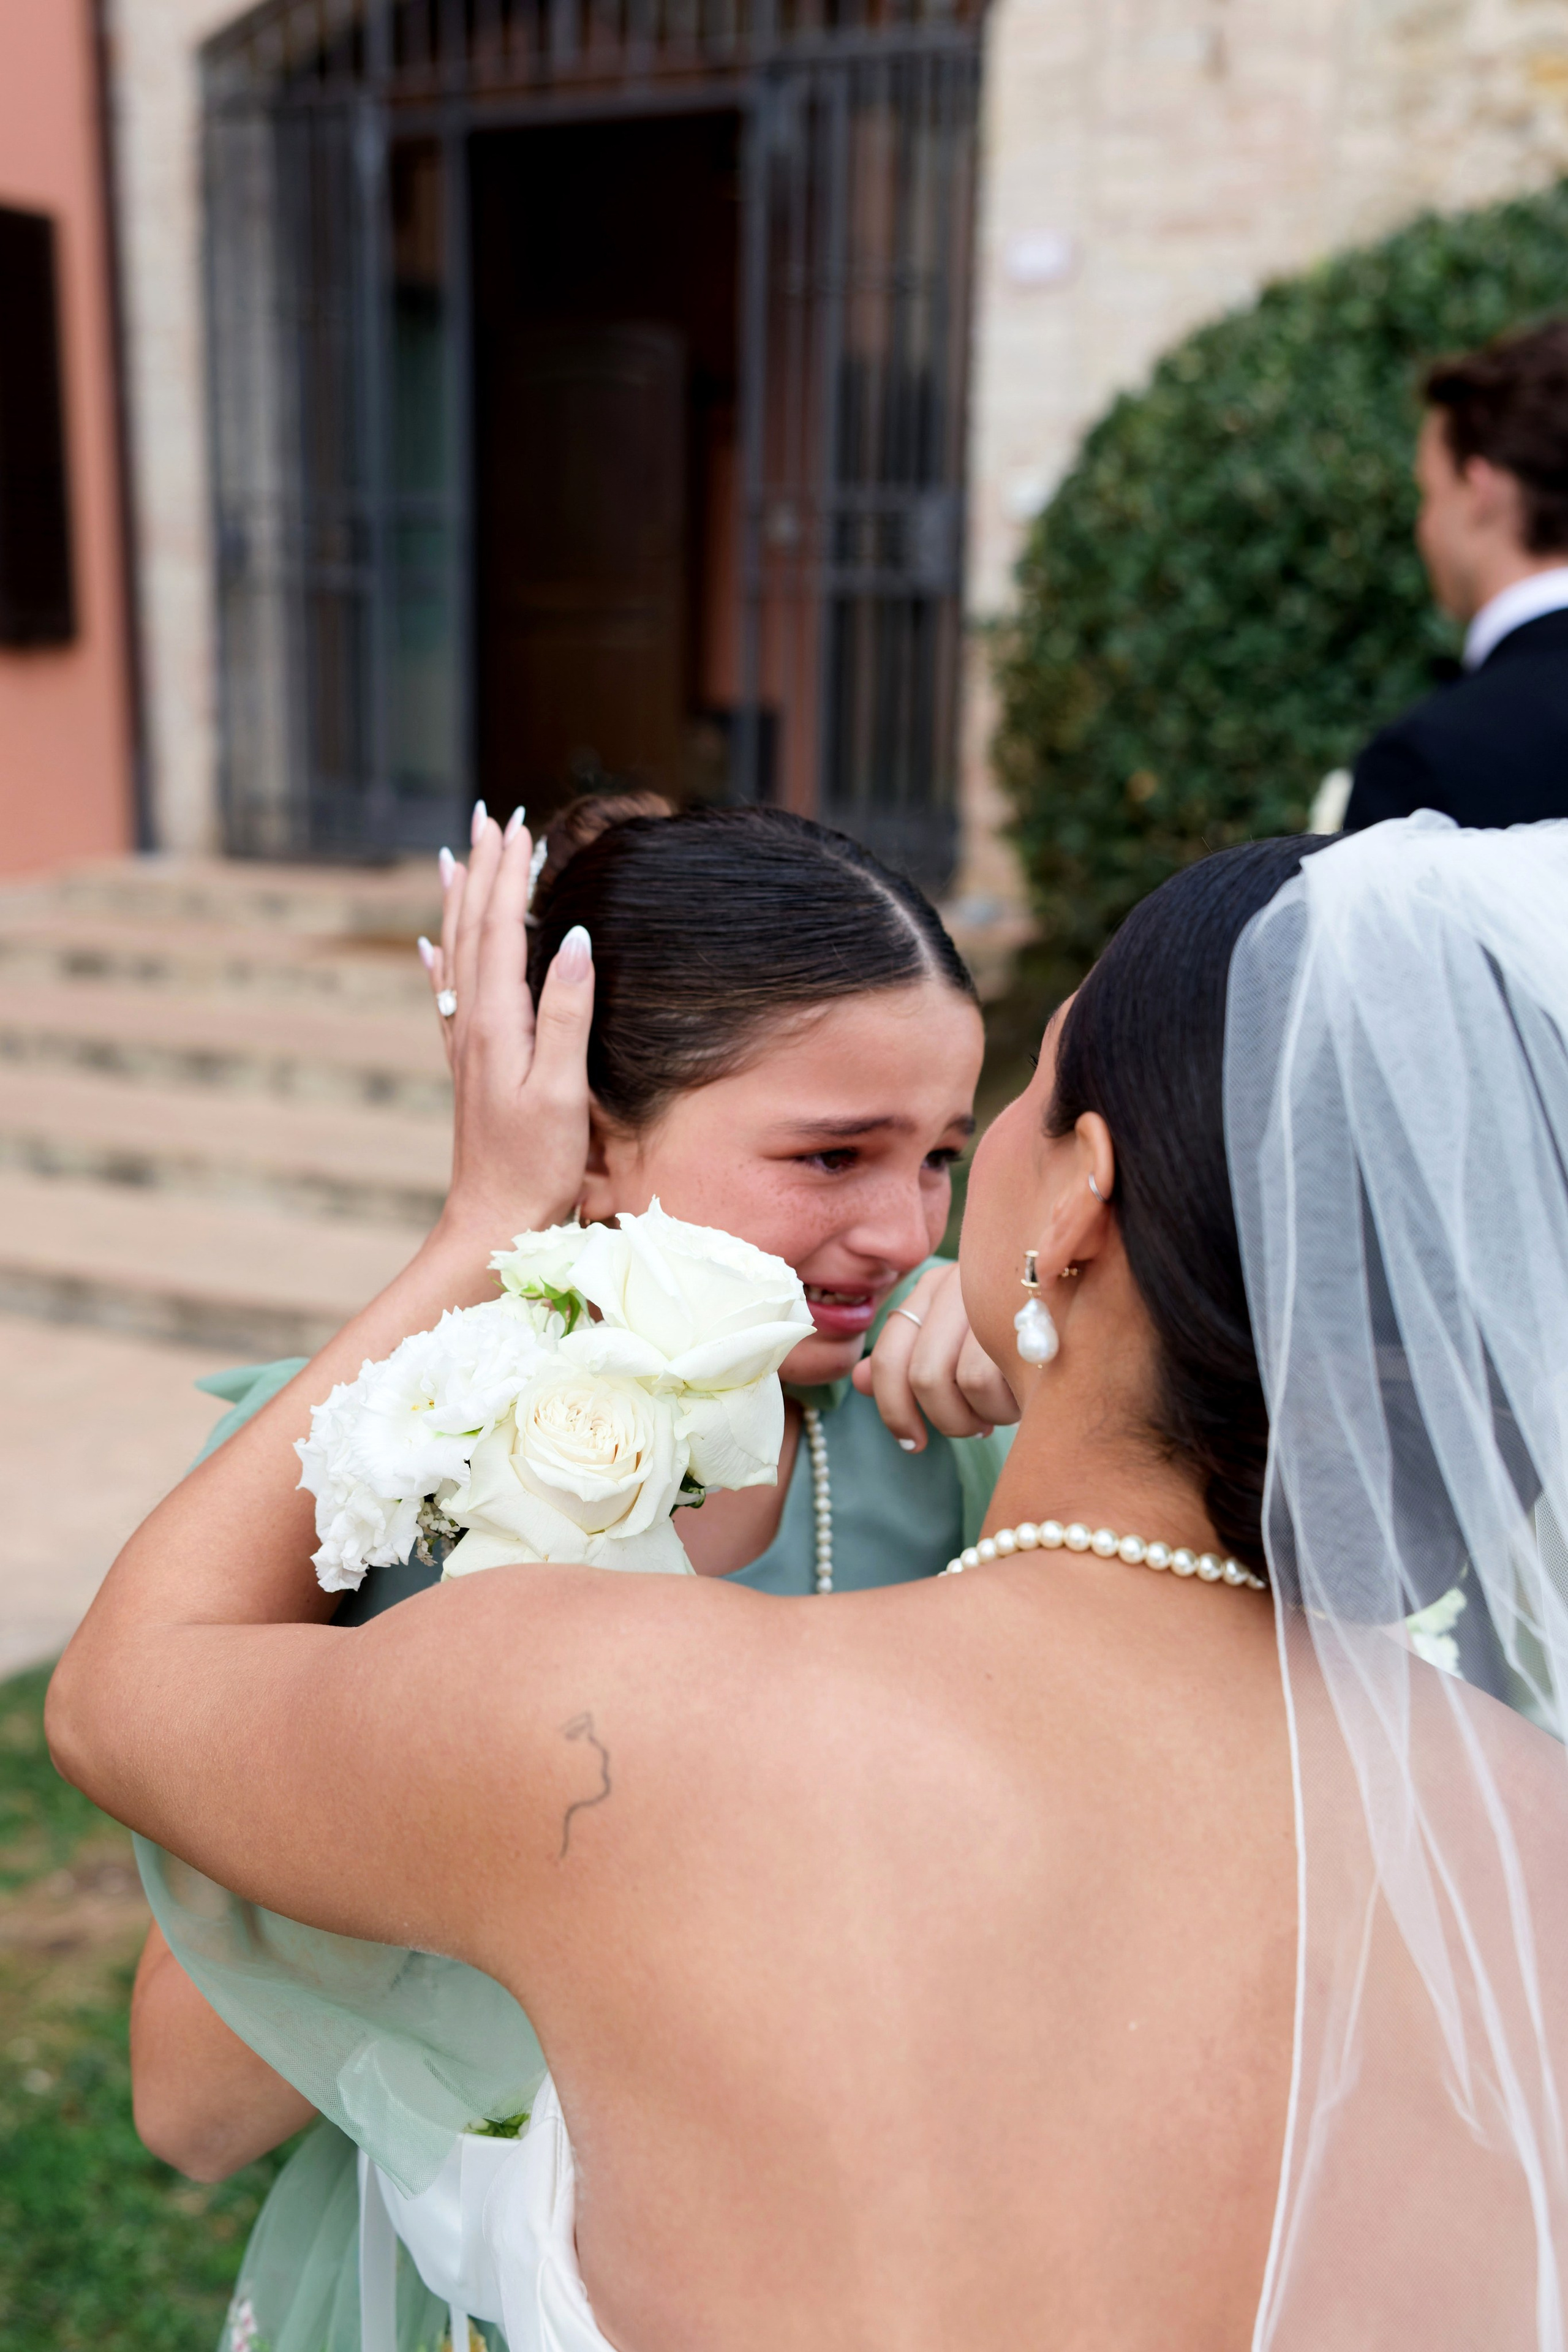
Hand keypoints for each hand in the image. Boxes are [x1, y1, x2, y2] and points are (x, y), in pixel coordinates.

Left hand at [421, 804, 594, 1240]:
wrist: (493, 1222)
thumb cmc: (537, 1166)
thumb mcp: (562, 1089)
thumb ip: (566, 1012)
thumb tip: (573, 938)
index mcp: (496, 1025)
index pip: (499, 930)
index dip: (507, 875)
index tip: (517, 825)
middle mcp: (472, 1027)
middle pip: (472, 931)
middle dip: (483, 871)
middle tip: (490, 818)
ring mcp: (465, 1047)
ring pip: (456, 957)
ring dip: (459, 904)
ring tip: (457, 859)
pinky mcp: (468, 1069)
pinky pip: (449, 997)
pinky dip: (440, 962)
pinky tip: (430, 949)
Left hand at [852, 1263, 1019, 1448]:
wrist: (1096, 1306)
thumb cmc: (1017, 1334)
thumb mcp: (956, 1342)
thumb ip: (905, 1358)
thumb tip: (856, 1380)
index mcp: (934, 1286)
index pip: (888, 1355)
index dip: (892, 1409)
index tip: (911, 1442)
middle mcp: (960, 1282)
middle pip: (922, 1375)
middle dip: (943, 1420)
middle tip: (970, 1429)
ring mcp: (996, 1294)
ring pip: (961, 1383)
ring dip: (980, 1416)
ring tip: (1003, 1410)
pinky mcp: (1033, 1316)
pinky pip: (997, 1380)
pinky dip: (1007, 1407)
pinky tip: (1026, 1399)